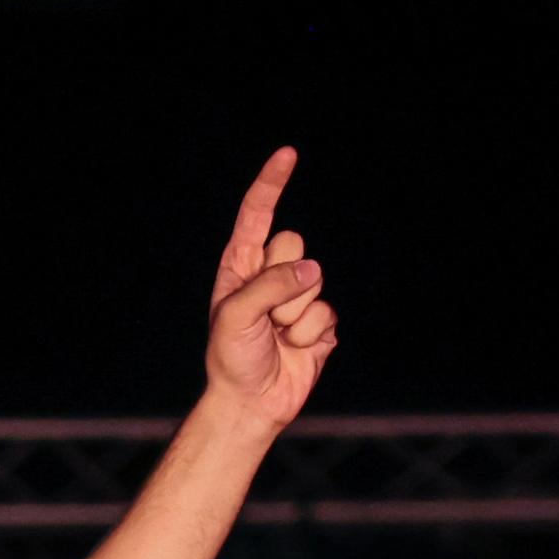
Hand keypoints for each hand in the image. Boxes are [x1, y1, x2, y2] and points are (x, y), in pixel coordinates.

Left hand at [200, 150, 337, 433]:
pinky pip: (326, 313)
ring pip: (314, 281)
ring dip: (293, 315)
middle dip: (280, 279)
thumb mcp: (236, 316)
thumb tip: (312, 271)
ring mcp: (297, 296)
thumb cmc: (232, 358)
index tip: (288, 154)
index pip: (258, 215)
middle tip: (263, 315)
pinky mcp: (319, 321)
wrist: (250, 403)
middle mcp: (270, 274)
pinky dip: (309, 335)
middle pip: (294, 244)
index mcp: (241, 266)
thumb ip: (270, 285)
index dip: (272, 184)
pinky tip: (293, 350)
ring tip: (275, 337)